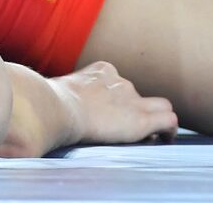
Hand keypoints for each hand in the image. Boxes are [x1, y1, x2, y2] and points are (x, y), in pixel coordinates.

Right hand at [51, 61, 177, 146]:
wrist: (56, 108)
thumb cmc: (46, 103)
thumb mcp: (54, 93)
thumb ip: (58, 97)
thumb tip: (42, 109)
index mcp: (101, 72)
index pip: (118, 83)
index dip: (119, 99)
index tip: (112, 114)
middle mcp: (120, 82)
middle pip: (138, 95)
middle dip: (137, 109)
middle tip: (129, 128)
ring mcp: (132, 100)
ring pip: (159, 106)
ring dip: (156, 120)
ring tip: (154, 136)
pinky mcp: (140, 119)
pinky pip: (168, 120)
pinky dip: (170, 129)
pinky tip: (167, 139)